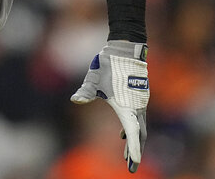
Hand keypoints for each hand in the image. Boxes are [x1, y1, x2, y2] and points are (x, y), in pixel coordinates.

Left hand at [70, 40, 148, 172]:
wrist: (125, 48)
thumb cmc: (109, 64)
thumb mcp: (94, 79)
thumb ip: (85, 92)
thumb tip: (75, 99)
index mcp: (127, 106)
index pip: (133, 133)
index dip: (133, 150)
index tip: (133, 163)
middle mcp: (137, 107)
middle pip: (139, 135)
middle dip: (134, 151)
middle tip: (130, 167)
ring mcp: (140, 102)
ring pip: (140, 127)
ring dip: (134, 141)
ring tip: (127, 156)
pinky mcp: (139, 97)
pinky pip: (138, 119)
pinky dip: (133, 130)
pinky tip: (123, 135)